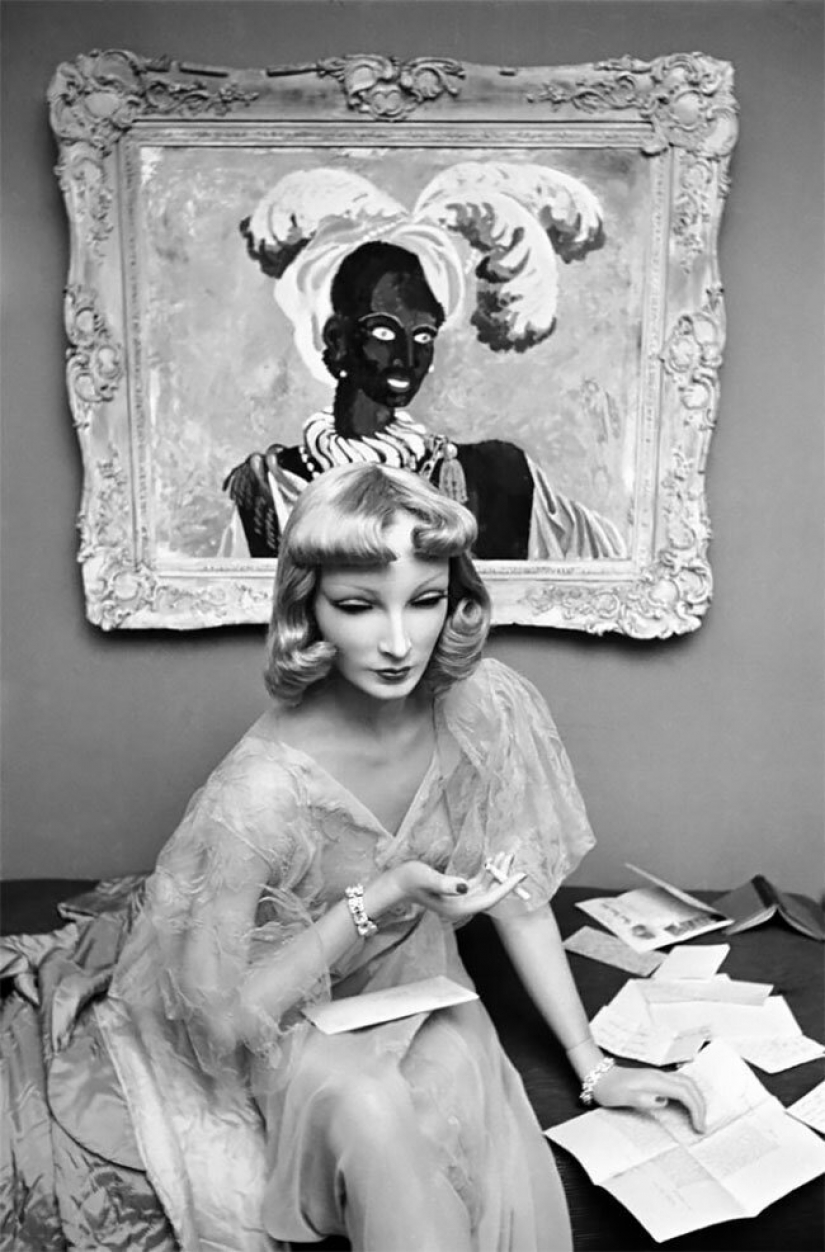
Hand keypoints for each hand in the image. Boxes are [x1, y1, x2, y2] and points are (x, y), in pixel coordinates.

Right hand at [379, 854, 527, 921]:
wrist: (395, 883)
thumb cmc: (409, 879)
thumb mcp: (427, 878)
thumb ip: (445, 884)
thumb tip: (464, 886)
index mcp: (457, 908)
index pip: (489, 899)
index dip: (507, 887)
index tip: (521, 874)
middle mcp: (461, 906)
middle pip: (490, 893)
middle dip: (504, 876)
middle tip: (513, 856)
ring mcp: (459, 899)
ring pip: (485, 886)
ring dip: (496, 872)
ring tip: (506, 854)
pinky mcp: (456, 891)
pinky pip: (477, 883)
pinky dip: (486, 872)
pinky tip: (491, 860)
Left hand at [593, 1062, 706, 1132]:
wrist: (597, 1075)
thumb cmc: (608, 1087)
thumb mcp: (622, 1096)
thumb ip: (642, 1098)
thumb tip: (663, 1101)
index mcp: (654, 1081)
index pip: (684, 1093)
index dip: (695, 1110)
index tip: (698, 1127)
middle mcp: (659, 1076)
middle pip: (690, 1086)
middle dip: (701, 1105)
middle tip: (702, 1125)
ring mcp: (658, 1076)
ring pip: (687, 1082)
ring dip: (696, 1098)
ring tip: (699, 1117)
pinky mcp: (655, 1079)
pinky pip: (679, 1084)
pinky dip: (689, 1094)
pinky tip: (687, 1105)